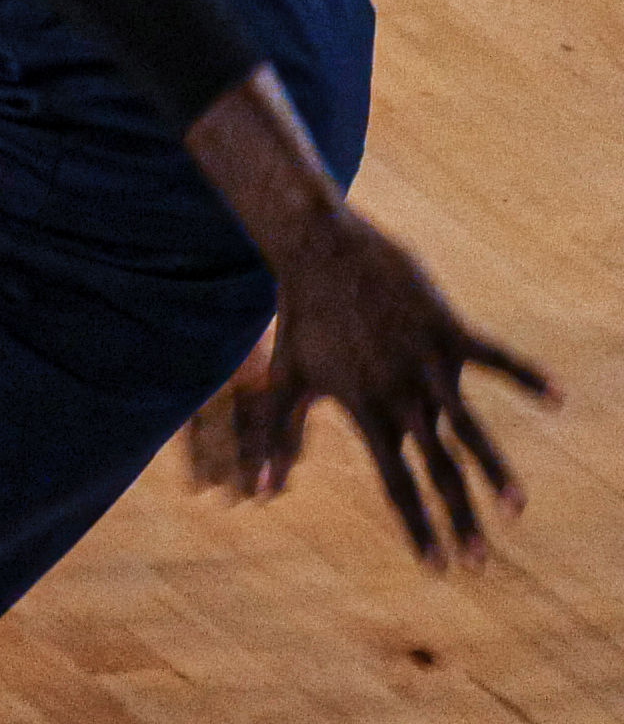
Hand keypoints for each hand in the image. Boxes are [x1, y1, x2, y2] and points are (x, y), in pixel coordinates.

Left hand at [216, 213, 553, 565]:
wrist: (321, 249)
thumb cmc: (305, 318)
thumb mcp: (287, 378)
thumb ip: (278, 435)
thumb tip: (260, 493)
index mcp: (366, 410)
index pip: (395, 482)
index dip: (417, 527)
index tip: (437, 568)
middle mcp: (401, 394)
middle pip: (437, 468)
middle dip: (459, 518)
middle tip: (480, 564)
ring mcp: (428, 363)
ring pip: (471, 426)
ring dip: (495, 469)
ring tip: (516, 508)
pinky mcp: (449, 331)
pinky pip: (495, 358)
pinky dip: (525, 374)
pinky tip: (557, 398)